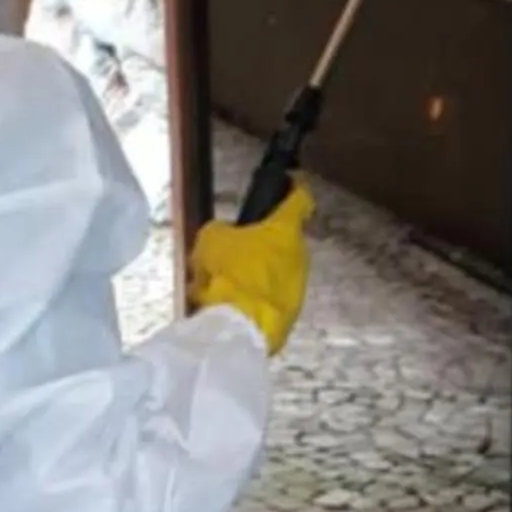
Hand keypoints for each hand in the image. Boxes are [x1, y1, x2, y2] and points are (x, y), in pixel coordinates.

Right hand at [187, 182, 313, 355]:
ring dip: (253, 275)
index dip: (294, 188)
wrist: (241, 328)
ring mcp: (298, 286)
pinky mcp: (292, 314)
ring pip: (274, 272)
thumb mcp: (211, 239)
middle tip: (229, 253)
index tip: (289, 184)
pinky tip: (230, 307)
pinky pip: (271, 299)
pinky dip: (254, 300)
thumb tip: (227, 236)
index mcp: (285, 229)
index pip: (300, 199)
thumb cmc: (228, 273)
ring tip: (220, 286)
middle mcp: (300, 255)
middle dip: (258, 244)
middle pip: (281, 241)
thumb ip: (222, 230)